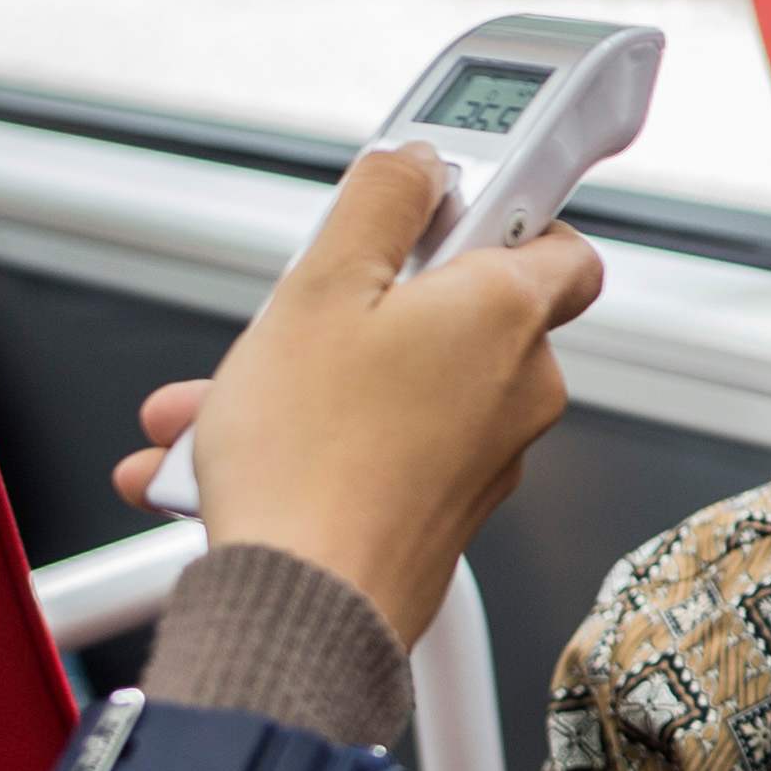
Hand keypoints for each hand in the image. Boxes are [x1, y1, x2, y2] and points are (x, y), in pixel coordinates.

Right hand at [106, 143, 602, 642]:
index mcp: (506, 316)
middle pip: (448, 313)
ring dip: (300, 385)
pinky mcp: (439, 515)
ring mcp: (482, 459)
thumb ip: (378, 204)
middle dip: (353, 310)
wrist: (298, 609)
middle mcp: (515, 389)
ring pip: (391, 387)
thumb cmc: (311, 461)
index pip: (558, 243)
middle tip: (290, 316)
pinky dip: (301, 447)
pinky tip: (211, 462)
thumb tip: (416, 162)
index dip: (499, 215)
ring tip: (216, 406)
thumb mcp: (321, 287)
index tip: (432, 206)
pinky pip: (370, 451)